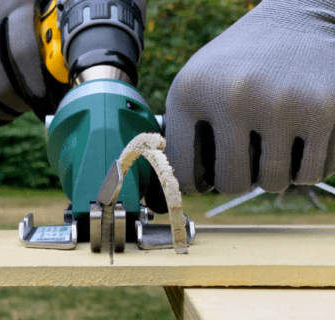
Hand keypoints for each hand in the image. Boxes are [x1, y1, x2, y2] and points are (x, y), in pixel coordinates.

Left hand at [164, 0, 334, 194]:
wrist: (298, 21)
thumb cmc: (240, 63)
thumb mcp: (198, 83)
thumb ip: (184, 130)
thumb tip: (184, 186)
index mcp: (191, 91)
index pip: (182, 171)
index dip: (194, 182)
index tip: (204, 179)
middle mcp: (232, 97)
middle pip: (231, 183)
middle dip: (238, 178)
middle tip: (245, 159)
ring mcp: (280, 105)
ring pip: (274, 184)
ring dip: (274, 172)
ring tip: (272, 142)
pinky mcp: (324, 111)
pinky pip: (311, 173)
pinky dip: (306, 164)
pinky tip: (300, 137)